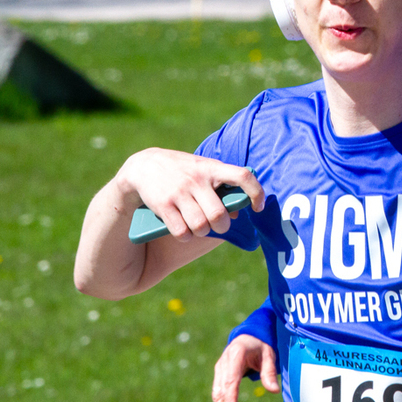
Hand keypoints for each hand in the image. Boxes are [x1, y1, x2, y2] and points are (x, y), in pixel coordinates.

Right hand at [115, 149, 264, 240]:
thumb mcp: (201, 169)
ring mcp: (179, 192)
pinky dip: (185, 236)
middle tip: (218, 225)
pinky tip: (184, 231)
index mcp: (211, 168)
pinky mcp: (163, 205)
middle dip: (222, 226)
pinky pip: (182, 232)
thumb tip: (237, 213)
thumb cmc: (182, 171)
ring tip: (199, 227)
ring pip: (201, 226)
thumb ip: (220, 186)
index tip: (258, 207)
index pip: (242, 176)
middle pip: (219, 215)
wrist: (143, 166)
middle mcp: (197, 179)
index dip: (256, 192)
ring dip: (202, 232)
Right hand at [212, 335, 279, 401]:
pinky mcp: (219, 376)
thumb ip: (269, 372)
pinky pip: (218, 394)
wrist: (247, 336)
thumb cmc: (260, 346)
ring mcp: (219, 370)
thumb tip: (274, 391)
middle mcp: (223, 363)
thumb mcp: (269, 355)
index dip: (230, 398)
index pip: (230, 380)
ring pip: (217, 395)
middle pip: (221, 391)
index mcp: (236, 355)